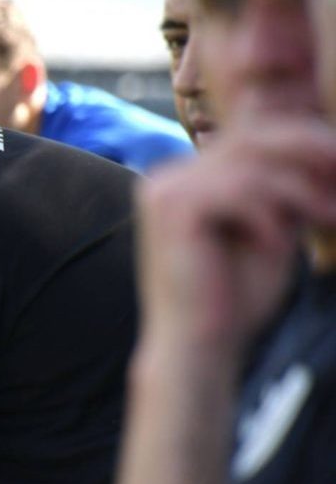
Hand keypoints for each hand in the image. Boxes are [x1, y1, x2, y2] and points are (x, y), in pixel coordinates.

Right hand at [135, 116, 335, 360]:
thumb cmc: (233, 297)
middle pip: (251, 138)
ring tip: (328, 220)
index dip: (302, 142)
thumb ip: (278, 188)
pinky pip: (241, 191)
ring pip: (252, 163)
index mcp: (182, 179)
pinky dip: (270, 218)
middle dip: (310, 155)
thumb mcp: (266, 228)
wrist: (198, 347)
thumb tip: (317, 142)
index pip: (247, 135)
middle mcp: (166, 176)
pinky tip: (276, 247)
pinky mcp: (173, 209)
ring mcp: (164, 190)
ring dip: (300, 191)